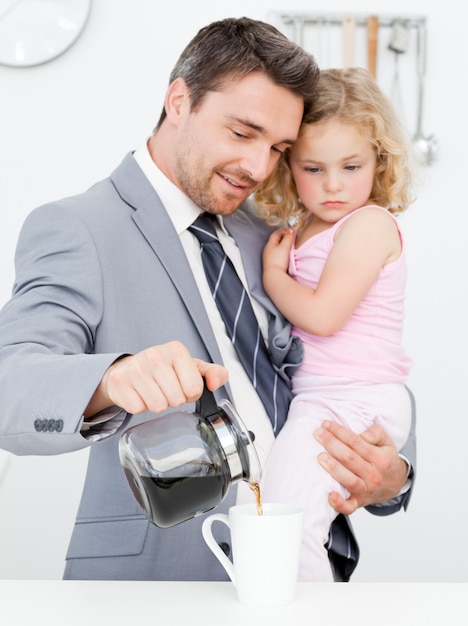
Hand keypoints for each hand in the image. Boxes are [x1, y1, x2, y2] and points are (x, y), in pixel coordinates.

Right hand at [85, 341, 227, 416]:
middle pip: (176, 400)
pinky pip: (138, 409)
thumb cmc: (163, 370)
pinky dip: (140, 406)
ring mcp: (136, 368)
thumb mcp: (192, 368)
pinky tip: (138, 394)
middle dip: (173, 400)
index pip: (195, 388)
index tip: (182, 385)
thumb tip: (215, 383)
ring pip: (157, 406)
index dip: (190, 393)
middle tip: (165, 389)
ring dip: (157, 404)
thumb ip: (214, 373)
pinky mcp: (120, 382)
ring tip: (153, 392)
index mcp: (176, 350)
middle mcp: (155, 355)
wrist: (127, 369)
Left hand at [262, 228, 293, 273]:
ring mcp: (268, 257)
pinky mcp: (271, 263)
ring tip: (290, 245)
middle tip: (291, 237)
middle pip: (275, 240)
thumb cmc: (278, 261)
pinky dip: (282, 252)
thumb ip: (288, 237)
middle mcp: (267, 250)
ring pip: (276, 248)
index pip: (276, 233)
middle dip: (283, 237)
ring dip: (282, 245)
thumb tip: (291, 230)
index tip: (291, 230)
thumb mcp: (285, 246)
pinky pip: (277, 254)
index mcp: (269, 244)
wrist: (274, 275)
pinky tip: (286, 255)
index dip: (283, 230)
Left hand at [314, 420, 407, 514]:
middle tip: (318, 434)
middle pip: (349, 458)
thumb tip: (362, 435)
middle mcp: (374, 475)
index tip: (326, 424)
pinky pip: (350, 507)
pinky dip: (339, 504)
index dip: (339, 432)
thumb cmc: (385, 459)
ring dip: (333, 468)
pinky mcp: (360, 502)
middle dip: (331, 444)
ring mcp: (367, 490)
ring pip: (349, 480)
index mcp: (380, 459)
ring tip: (320, 456)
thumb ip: (376, 433)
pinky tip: (329, 495)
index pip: (356, 442)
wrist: (396, 483)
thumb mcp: (386, 442)